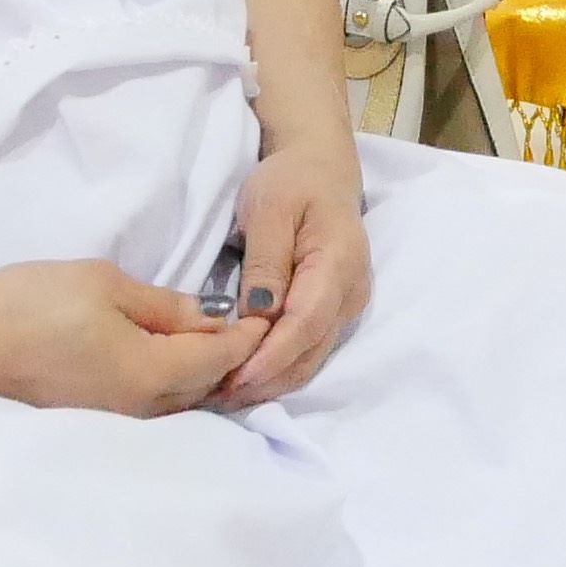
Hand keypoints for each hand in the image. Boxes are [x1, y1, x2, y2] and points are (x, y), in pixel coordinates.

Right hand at [0, 259, 261, 412]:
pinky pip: (150, 406)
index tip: (268, 313)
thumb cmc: (31, 304)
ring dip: (201, 375)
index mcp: (151, 375)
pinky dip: (170, 385)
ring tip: (213, 340)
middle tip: (248, 326)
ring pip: (178, 402)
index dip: (247, 336)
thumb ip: (164, 306)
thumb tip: (210, 318)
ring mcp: (114, 422)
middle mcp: (141, 411)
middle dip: (231, 360)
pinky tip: (166, 358)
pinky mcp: (91, 421)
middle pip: (206, 389)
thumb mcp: (105, 285)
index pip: (220, 360)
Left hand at [216, 137, 374, 406]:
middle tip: (214, 398)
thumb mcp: (269, 208)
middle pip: (310, 353)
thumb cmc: (291, 181)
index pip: (305, 324)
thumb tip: (258, 315)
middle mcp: (351, 294)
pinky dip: (277, 370)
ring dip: (269, 383)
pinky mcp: (335, 314)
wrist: (321, 168)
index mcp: (339, 264)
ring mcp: (347, 307)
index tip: (233, 378)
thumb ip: (266, 262)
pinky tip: (244, 378)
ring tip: (222, 395)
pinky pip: (308, 352)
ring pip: (310, 360)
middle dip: (264, 382)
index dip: (270, 357)